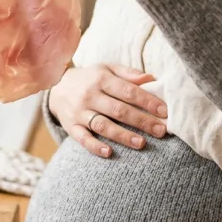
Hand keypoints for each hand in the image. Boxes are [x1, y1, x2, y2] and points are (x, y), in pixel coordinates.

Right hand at [48, 64, 168, 156]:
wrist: (58, 86)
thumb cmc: (91, 78)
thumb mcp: (107, 69)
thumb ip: (129, 73)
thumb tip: (152, 79)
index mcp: (101, 79)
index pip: (128, 91)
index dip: (147, 101)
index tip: (164, 111)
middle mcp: (90, 95)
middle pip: (118, 110)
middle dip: (141, 121)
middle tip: (161, 130)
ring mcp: (79, 112)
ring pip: (102, 125)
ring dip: (122, 135)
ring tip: (142, 143)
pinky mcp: (71, 127)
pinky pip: (82, 138)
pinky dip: (95, 146)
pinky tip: (109, 152)